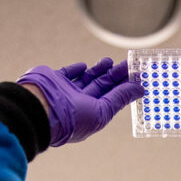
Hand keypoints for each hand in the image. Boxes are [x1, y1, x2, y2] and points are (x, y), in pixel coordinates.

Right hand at [19, 57, 144, 145]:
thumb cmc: (70, 119)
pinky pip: (67, 73)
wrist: (40, 109)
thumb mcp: (102, 111)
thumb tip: (140, 89)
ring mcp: (65, 92)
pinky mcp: (53, 80)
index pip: (111, 99)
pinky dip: (76, 69)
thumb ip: (120, 99)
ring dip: (98, 70)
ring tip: (110, 61)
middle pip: (101, 87)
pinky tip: (84, 65)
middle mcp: (78, 104)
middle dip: (115, 76)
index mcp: (90, 115)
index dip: (125, 88)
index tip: (137, 77)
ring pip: (86, 79)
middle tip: (128, 65)